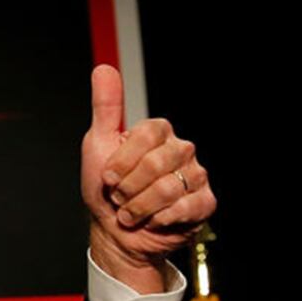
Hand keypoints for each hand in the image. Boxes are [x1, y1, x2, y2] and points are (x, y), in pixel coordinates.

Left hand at [81, 65, 215, 292]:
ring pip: (167, 188)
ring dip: (138, 207)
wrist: (116, 232)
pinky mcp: (204, 202)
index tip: (108, 175)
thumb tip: (104, 68)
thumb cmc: (106, 189)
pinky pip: (183, 208)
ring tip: (132, 209)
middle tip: (120, 196)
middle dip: (127, 187)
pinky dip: (158, 219)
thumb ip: (105, 107)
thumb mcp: (97, 145)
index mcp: (158, 133)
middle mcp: (181, 150)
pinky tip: (153, 219)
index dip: (122, 161)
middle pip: (156, 163)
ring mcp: (196, 175)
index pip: (147, 134)